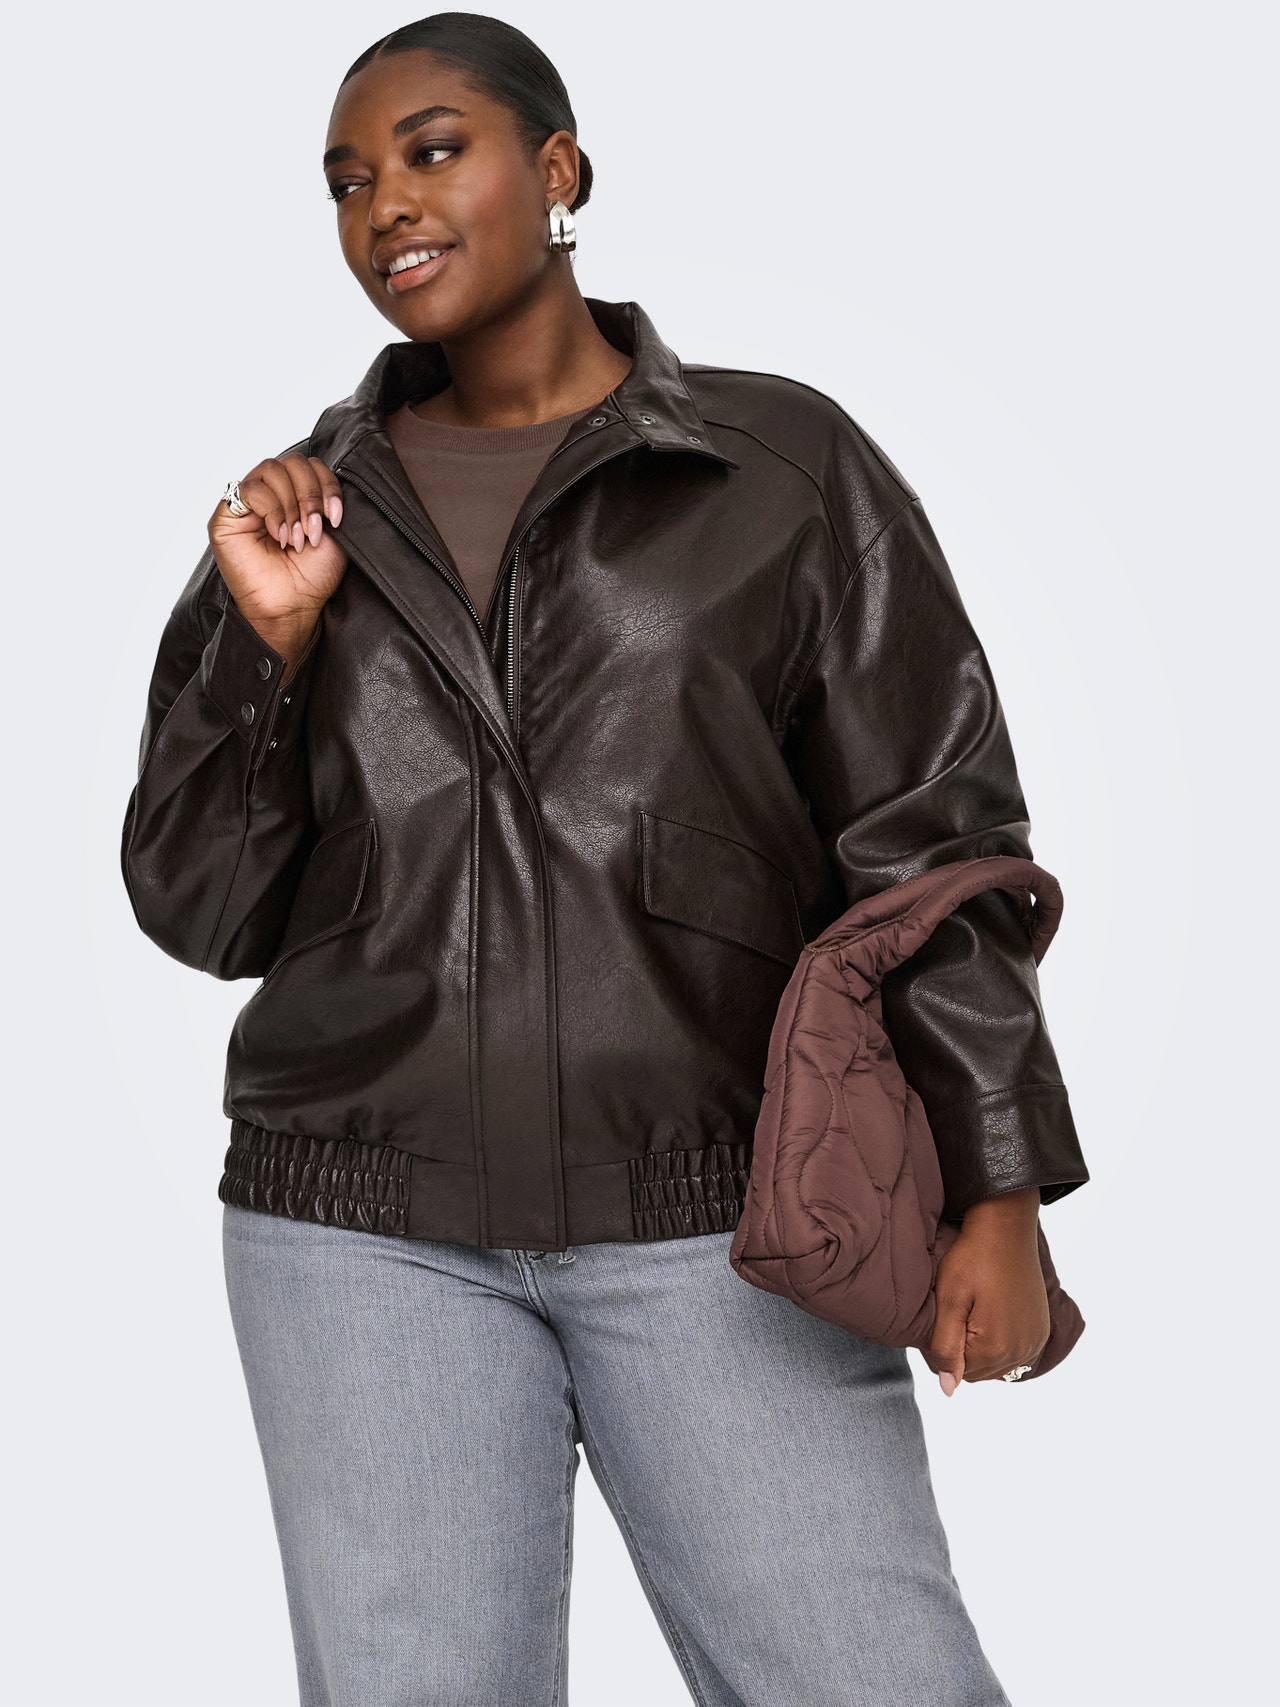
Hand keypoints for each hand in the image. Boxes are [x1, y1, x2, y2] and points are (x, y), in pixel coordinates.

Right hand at [208, 454, 349, 665]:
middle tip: (316, 529)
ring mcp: (247, 503)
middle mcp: (271, 494)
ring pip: (271, 469)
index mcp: (295, 496)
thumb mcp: (333, 534)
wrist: (291, 607)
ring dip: (292, 503)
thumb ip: (329, 501)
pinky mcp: (226, 515)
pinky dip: (272, 510)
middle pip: (293, 462)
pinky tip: (280, 535)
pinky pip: (249, 489)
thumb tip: (328, 480)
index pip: (311, 465)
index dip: (327, 485)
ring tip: (298, 537)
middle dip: (311, 495)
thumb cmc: (310, 577)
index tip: (336, 517)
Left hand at [923, 1186, 1049, 1394]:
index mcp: (995, 1347)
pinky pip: (1015, 1352)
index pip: (957, 1372)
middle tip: (956, 1311)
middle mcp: (1022, 1351)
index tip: (941, 1317)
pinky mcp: (1041, 1329)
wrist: (1006, 1228)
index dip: (941, 1348)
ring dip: (981, 1347)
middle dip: (962, 1349)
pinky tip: (990, 1315)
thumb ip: (945, 1348)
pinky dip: (1000, 1341)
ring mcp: (1035, 1340)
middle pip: (977, 1371)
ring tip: (972, 1310)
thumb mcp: (949, 1301)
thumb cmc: (972, 1259)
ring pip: (996, 1364)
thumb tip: (948, 1390)